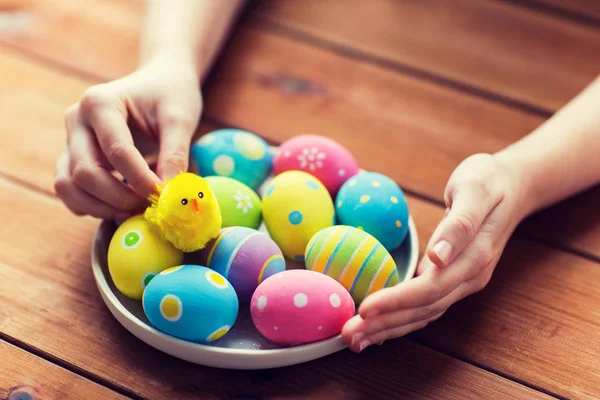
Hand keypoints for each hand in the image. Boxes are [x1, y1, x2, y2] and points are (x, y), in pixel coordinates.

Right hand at [54, 57, 201, 218]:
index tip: (164, 196)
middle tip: (150, 206)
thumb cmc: (170, 95)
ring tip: (135, 210)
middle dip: (119, 197)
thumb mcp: (180, 119)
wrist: (159, 83)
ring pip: (68, 186)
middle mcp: (77, 120)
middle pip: (85, 172)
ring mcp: (71, 140)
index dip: (141, 180)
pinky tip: (121, 206)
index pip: (117, 151)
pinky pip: (69, 192)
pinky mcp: (73, 158)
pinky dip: (91, 207)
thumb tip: (169, 195)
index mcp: (100, 102)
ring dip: (101, 207)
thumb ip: (175, 155)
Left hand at [341, 153, 526, 351]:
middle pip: (423, 309)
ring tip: (355, 339)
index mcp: (474, 257)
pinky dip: (401, 320)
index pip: (430, 288)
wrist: (512, 187)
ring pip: (423, 314)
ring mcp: (463, 281)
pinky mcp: (453, 279)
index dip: (397, 301)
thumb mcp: (475, 189)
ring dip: (389, 329)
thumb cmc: (488, 181)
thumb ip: (459, 224)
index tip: (365, 309)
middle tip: (349, 335)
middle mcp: (469, 277)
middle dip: (385, 324)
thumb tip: (439, 256)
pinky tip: (380, 326)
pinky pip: (425, 306)